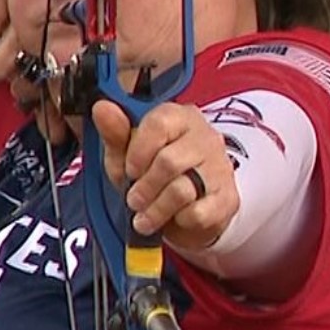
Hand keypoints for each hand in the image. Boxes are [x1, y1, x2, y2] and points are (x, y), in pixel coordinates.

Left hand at [91, 99, 237, 253]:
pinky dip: (179, 221)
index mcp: (180, 117)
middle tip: (134, 200)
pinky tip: (174, 219)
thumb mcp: (128, 155)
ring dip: (156, 210)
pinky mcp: (227, 198)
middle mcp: (205, 138)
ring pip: (181, 190)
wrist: (188, 208)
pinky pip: (198, 213)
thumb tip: (101, 108)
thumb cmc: (154, 175)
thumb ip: (115, 133)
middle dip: (144, 187)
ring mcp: (220, 168)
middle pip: (169, 161)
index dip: (138, 152)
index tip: (129, 170)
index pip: (159, 123)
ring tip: (145, 218)